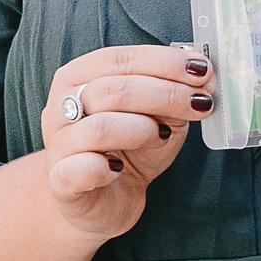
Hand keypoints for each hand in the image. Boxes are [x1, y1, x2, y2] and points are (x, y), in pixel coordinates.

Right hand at [36, 43, 213, 240]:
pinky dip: (106, 169)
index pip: (122, 59)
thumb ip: (171, 94)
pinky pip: (82, 169)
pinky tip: (119, 170)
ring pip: (102, 127)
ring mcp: (58, 144)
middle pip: (115, 90)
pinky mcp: (60, 182)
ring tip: (162, 137)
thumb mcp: (155, 115)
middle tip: (200, 104)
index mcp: (79, 76)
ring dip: (143, 130)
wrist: (102, 200)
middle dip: (166, 94)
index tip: (202, 71)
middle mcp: (61, 105)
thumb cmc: (127, 149)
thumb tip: (203, 77)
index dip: (165, 62)